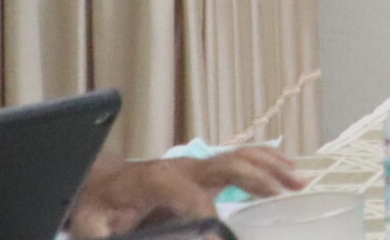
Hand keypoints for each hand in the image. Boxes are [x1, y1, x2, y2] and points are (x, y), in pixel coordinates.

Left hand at [71, 147, 307, 237]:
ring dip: (272, 166)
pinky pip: (241, 158)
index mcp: (158, 180)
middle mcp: (183, 167)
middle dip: (260, 178)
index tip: (222, 239)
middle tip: (286, 192)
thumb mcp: (90, 225)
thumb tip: (125, 237)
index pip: (193, 200)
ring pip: (242, 157)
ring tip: (299, 180)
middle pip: (230, 164)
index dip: (210, 221)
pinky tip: (288, 171)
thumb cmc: (96, 204)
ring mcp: (196, 164)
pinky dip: (267, 161)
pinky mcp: (203, 169)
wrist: (98, 182)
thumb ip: (107, 236)